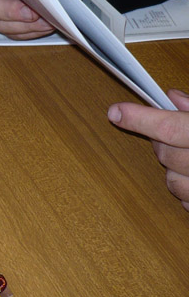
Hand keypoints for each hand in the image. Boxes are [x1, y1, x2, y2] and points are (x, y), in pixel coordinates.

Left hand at [108, 89, 188, 209]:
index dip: (138, 119)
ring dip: (174, 170)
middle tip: (169, 135)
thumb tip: (172, 96)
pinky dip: (186, 189)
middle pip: (165, 154)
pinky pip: (185, 201)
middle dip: (161, 143)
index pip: (168, 128)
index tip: (115, 112)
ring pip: (172, 181)